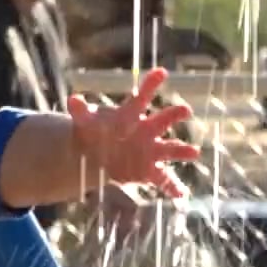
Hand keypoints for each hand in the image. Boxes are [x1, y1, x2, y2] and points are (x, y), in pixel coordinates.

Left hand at [67, 68, 198, 197]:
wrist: (94, 155)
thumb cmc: (94, 132)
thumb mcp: (84, 122)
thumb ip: (80, 111)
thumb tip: (73, 99)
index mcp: (131, 115)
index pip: (143, 96)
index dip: (151, 83)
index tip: (162, 71)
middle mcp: (146, 130)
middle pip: (163, 120)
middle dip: (174, 114)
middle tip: (185, 110)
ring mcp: (150, 151)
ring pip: (170, 149)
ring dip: (182, 150)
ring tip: (194, 152)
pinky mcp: (148, 170)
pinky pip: (163, 179)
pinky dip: (172, 187)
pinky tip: (180, 195)